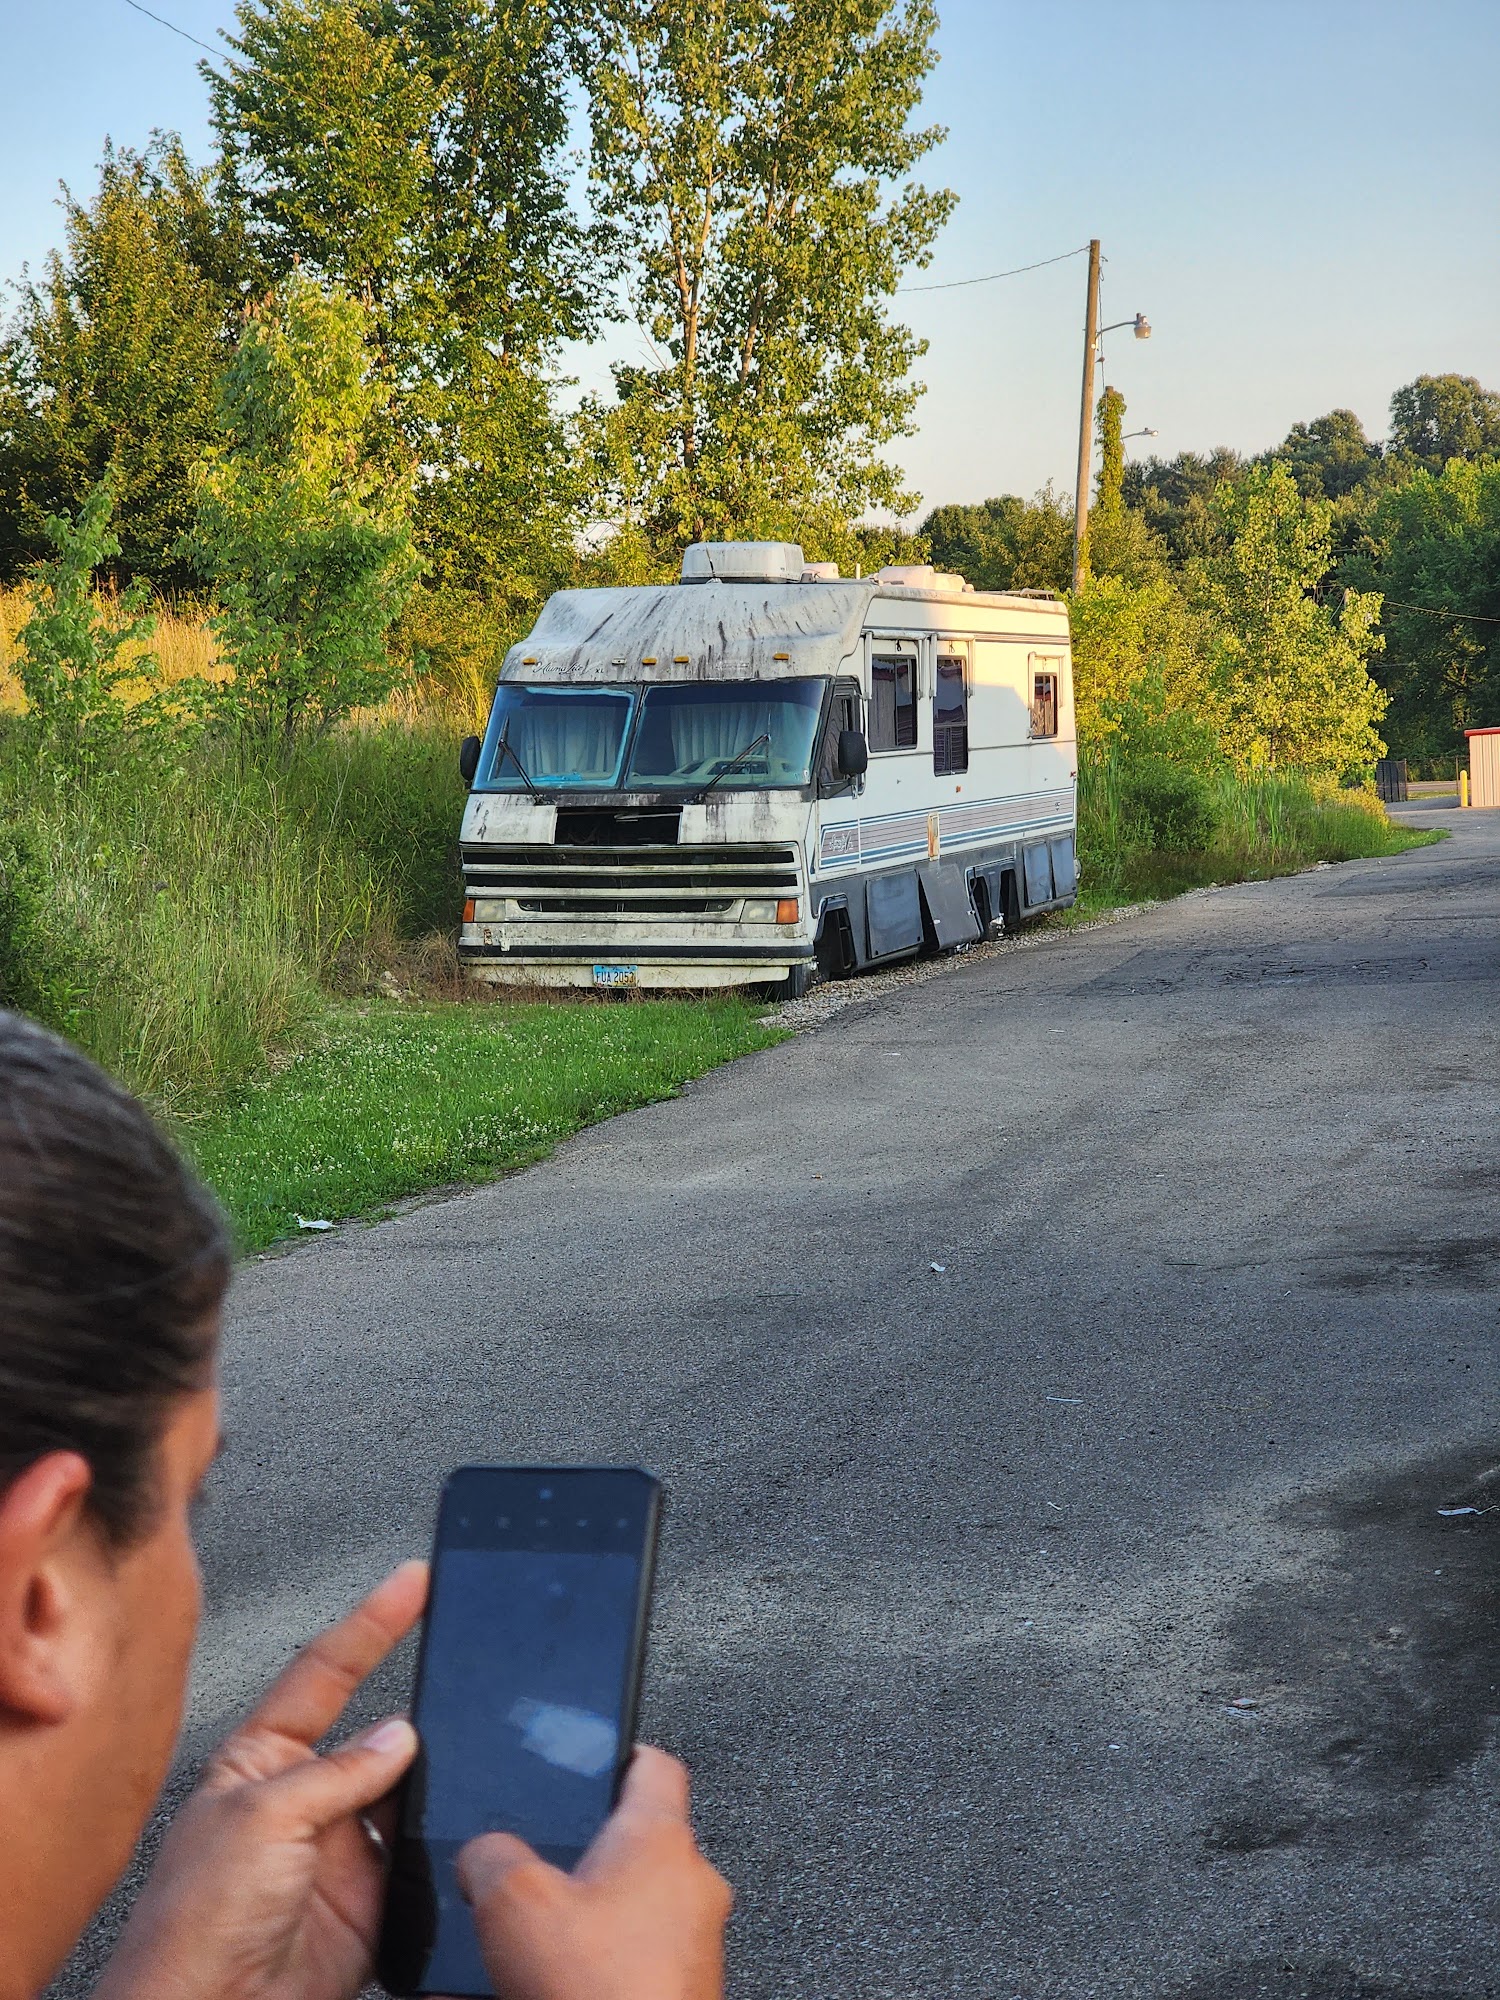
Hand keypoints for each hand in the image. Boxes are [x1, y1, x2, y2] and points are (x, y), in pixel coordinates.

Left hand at [97, 1561, 427, 1999]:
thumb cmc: (193, 1926)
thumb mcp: (262, 1821)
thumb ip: (338, 1774)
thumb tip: (398, 1735)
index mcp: (258, 1763)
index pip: (325, 1673)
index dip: (372, 1623)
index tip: (415, 1580)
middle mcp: (302, 1801)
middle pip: (374, 1733)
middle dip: (417, 1704)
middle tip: (463, 1667)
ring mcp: (339, 1853)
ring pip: (407, 1793)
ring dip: (436, 1781)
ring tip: (466, 1760)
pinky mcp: (370, 1904)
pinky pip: (420, 1857)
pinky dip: (444, 1844)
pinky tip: (458, 1831)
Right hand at [458, 1745, 732, 1999]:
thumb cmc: (601, 1995)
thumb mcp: (514, 1903)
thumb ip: (492, 1855)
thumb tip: (485, 1854)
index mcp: (661, 1838)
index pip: (654, 1763)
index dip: (617, 1752)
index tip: (591, 1754)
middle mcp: (692, 1886)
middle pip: (637, 1843)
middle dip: (584, 1854)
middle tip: (538, 1862)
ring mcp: (693, 1948)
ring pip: (633, 1909)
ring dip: (587, 1918)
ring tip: (532, 1939)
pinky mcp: (678, 1994)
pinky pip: (632, 1963)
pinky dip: (592, 1969)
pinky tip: (544, 1986)